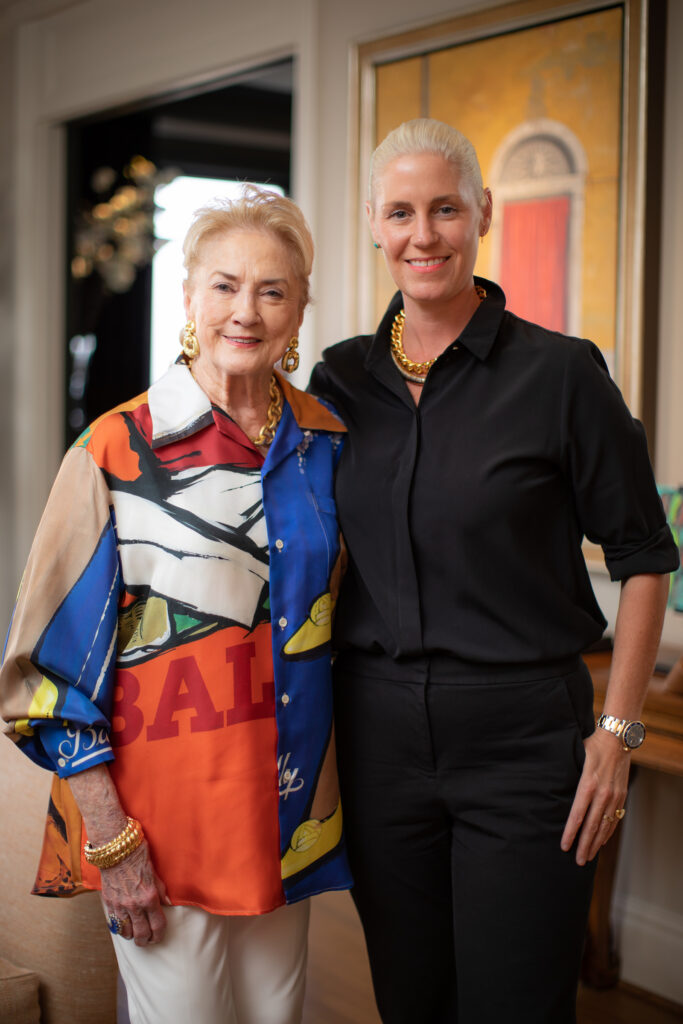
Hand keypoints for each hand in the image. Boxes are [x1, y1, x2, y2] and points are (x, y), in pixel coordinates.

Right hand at [101, 841, 170, 945]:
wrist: (116, 847)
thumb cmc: (138, 855)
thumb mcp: (155, 872)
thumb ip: (161, 891)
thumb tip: (167, 904)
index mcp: (149, 897)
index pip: (158, 925)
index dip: (159, 935)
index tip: (158, 936)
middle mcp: (134, 905)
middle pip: (141, 934)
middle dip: (146, 940)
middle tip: (147, 940)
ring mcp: (120, 905)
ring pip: (126, 932)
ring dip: (132, 935)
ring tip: (135, 933)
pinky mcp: (108, 902)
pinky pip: (114, 923)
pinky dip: (120, 927)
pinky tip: (124, 925)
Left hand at [561, 728, 629, 864]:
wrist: (618, 740)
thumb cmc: (592, 747)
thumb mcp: (575, 758)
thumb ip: (567, 775)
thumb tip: (550, 786)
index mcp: (587, 785)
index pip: (577, 815)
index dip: (570, 833)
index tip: (564, 846)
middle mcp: (602, 794)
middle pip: (592, 826)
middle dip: (584, 846)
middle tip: (577, 861)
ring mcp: (614, 797)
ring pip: (604, 826)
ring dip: (596, 844)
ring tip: (588, 857)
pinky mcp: (622, 797)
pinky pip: (615, 820)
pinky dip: (607, 833)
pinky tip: (601, 842)